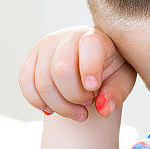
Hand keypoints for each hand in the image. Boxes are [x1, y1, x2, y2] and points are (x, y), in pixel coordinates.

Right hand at [18, 27, 135, 120]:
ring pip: (42, 81)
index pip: (90, 46)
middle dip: (75, 96)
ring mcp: (46, 45)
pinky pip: (25, 82)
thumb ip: (116, 93)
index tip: (93, 88)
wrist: (94, 59)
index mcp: (96, 37)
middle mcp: (68, 37)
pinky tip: (53, 110)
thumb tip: (103, 109)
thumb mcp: (123, 79)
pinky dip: (37, 102)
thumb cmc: (113, 69)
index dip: (89, 69)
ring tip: (78, 111)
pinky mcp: (32, 56)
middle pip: (61, 70)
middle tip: (89, 102)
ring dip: (59, 105)